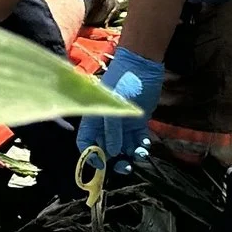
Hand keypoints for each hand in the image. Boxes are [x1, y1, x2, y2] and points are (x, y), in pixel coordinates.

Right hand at [76, 47, 164, 175]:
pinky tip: (145, 144)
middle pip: (106, 149)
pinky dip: (141, 145)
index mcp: (94, 119)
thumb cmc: (123, 81)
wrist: (142, 65)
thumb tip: (112, 152)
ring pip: (124, 147)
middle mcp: (106, 124)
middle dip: (115, 160)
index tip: (102, 166)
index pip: (86, 143)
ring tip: (140, 153)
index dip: (91, 156)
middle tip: (125, 166)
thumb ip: (112, 130)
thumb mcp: (115, 106)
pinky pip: (138, 140)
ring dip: (131, 154)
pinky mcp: (138, 122)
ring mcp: (122, 124)